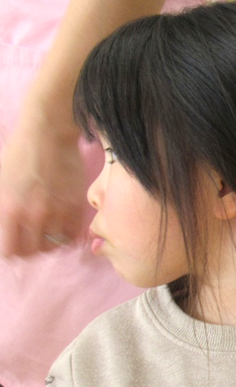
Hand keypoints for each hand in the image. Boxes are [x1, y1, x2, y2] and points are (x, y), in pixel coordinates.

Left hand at [0, 109, 86, 256]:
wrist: (49, 134)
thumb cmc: (18, 154)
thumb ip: (2, 211)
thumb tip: (6, 229)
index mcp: (8, 210)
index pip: (10, 251)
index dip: (12, 251)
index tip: (14, 244)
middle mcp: (34, 215)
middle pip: (34, 252)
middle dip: (30, 248)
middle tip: (31, 239)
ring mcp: (58, 212)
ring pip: (55, 245)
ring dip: (50, 242)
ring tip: (48, 232)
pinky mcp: (77, 206)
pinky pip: (74, 235)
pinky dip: (68, 236)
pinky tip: (63, 227)